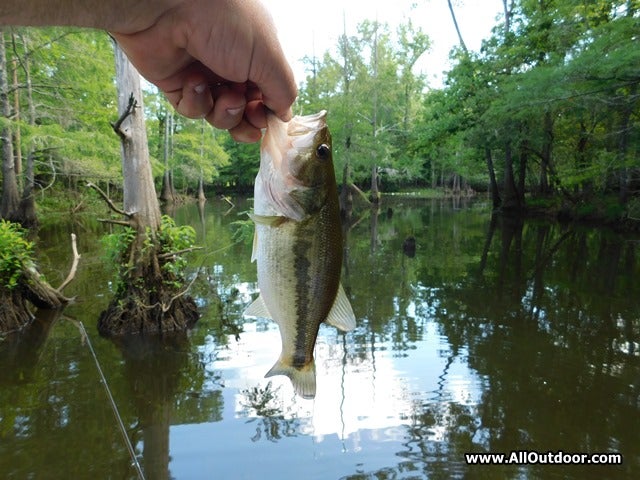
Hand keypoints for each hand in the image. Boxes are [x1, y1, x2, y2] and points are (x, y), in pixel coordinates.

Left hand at [111, 0, 296, 141]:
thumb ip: (283, 91)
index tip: (266, 120)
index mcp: (256, 55)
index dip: (267, 113)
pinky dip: (196, 102)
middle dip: (248, 121)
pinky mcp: (176, 84)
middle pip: (244, 111)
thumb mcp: (269, 58)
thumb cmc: (226, 22)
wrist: (170, 5)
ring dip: (225, 113)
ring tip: (224, 97)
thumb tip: (285, 116)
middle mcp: (231, 65)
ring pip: (219, 115)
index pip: (267, 95)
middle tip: (250, 121)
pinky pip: (192, 109)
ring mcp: (204, 75)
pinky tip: (194, 83)